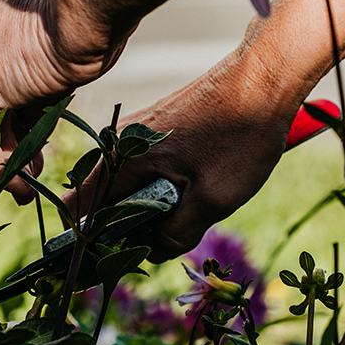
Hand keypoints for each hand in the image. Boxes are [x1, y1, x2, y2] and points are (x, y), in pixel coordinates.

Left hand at [0, 0, 121, 200]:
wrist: (87, 6)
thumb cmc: (91, 12)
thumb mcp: (61, 36)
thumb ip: (43, 65)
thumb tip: (46, 99)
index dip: (13, 98)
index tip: (30, 118)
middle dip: (9, 130)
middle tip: (32, 159)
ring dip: (5, 155)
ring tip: (27, 183)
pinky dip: (0, 164)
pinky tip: (22, 184)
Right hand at [65, 50, 302, 260]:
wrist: (266, 78)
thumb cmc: (241, 136)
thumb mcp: (213, 199)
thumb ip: (175, 233)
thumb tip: (152, 252)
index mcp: (121, 159)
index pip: (78, 209)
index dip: (85, 243)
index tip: (105, 267)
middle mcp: (118, 141)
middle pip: (98, 200)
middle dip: (117, 230)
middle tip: (152, 250)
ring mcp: (136, 132)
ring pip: (122, 185)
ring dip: (139, 210)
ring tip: (172, 227)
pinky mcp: (155, 128)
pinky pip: (140, 169)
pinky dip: (152, 191)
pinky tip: (183, 200)